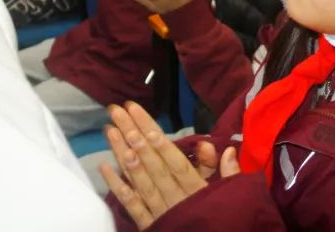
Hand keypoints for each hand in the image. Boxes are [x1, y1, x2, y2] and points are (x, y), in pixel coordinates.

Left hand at [99, 102, 238, 229]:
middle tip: (120, 113)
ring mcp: (159, 212)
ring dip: (124, 156)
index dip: (162, 146)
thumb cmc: (221, 218)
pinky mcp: (149, 225)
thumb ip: (227, 173)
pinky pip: (131, 205)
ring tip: (111, 131)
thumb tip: (227, 149)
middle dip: (136, 138)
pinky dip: (117, 187)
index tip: (147, 127)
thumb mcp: (229, 194)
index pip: (177, 164)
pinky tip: (104, 167)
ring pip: (140, 181)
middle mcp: (175, 199)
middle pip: (154, 166)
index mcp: (196, 190)